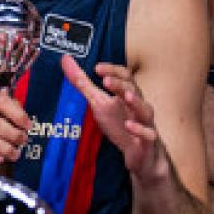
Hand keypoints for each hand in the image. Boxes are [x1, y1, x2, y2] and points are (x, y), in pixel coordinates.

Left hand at [62, 58, 169, 184]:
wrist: (139, 154)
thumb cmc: (120, 124)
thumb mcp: (98, 103)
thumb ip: (83, 83)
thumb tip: (65, 59)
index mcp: (127, 94)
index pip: (124, 76)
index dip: (112, 70)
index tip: (97, 68)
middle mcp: (138, 105)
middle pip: (133, 89)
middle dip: (120, 84)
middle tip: (106, 80)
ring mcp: (145, 122)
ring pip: (145, 109)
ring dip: (136, 102)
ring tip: (125, 96)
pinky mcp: (148, 140)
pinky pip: (148, 134)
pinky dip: (140, 129)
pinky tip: (129, 125)